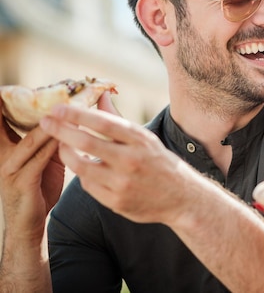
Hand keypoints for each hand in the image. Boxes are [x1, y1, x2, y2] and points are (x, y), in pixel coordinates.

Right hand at [0, 101, 62, 240]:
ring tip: (63, 107)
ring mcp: (10, 168)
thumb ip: (47, 141)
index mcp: (3, 149)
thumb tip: (65, 119)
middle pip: (5, 124)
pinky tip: (67, 134)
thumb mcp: (40, 161)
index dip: (3, 104)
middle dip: (15, 106)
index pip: (0, 121)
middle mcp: (2, 155)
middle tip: (39, 89)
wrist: (28, 226)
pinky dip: (54, 143)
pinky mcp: (23, 180)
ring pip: (31, 139)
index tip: (6, 87)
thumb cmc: (37, 190)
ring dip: (49, 123)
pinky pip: (40, 157)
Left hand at [39, 103, 192, 225]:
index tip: (58, 108)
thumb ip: (119, 120)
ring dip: (65, 154)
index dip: (77, 114)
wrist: (182, 198)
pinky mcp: (116, 202)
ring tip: (59, 145)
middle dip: (61, 130)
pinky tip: (81, 166)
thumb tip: (101, 96)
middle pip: (86, 143)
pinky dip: (81, 174)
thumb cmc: (161, 163)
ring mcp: (123, 183)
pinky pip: (88, 185)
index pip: (104, 123)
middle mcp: (132, 161)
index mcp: (140, 140)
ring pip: (81, 167)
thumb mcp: (145, 138)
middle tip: (45, 122)